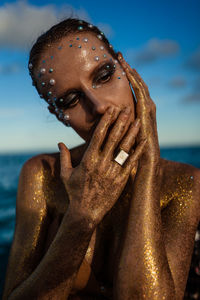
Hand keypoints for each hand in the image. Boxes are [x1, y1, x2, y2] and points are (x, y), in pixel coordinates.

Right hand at [58, 107, 145, 224]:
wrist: (86, 213)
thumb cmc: (75, 193)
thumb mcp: (66, 174)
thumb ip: (64, 157)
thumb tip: (59, 142)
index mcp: (88, 160)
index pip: (98, 136)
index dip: (106, 121)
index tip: (111, 110)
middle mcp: (102, 163)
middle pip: (113, 138)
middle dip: (121, 122)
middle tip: (127, 108)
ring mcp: (113, 171)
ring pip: (124, 148)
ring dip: (132, 133)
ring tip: (138, 120)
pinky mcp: (122, 180)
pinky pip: (132, 163)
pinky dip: (139, 151)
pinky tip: (144, 141)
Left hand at [118, 53, 159, 167]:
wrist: (145, 162)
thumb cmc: (132, 152)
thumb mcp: (123, 135)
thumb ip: (116, 126)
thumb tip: (103, 119)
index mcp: (139, 112)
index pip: (133, 91)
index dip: (126, 78)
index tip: (116, 66)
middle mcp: (145, 108)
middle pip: (137, 85)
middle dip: (129, 70)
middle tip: (120, 55)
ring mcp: (148, 110)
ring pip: (140, 86)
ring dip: (132, 72)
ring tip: (124, 60)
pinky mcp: (147, 114)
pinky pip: (142, 95)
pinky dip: (137, 83)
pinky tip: (131, 73)